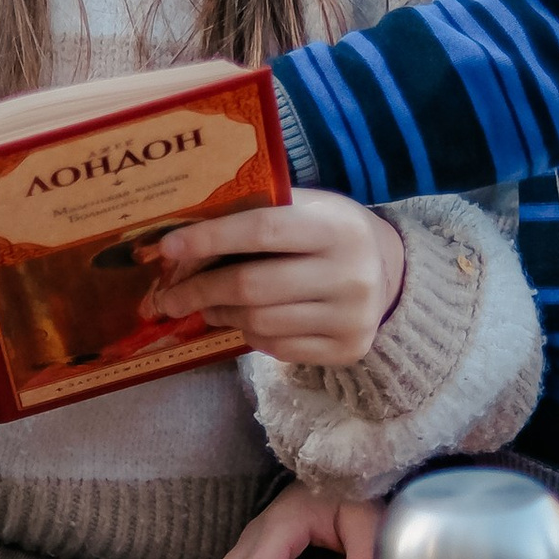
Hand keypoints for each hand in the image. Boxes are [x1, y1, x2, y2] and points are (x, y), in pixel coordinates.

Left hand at [147, 191, 405, 365]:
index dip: (209, 239)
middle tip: (168, 297)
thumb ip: (260, 212)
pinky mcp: (348, 350)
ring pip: (260, 322)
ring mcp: (351, 317)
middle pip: (252, 286)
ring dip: (222, 314)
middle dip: (200, 291)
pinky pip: (278, 348)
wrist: (391, 273)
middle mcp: (349, 273)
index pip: (261, 230)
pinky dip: (251, 335)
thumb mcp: (308, 208)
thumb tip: (185, 231)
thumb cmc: (331, 232)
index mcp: (335, 226)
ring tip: (208, 306)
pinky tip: (245, 321)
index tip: (168, 248)